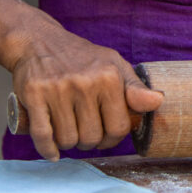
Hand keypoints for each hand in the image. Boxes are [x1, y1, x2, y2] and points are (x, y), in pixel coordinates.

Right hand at [9, 23, 162, 160]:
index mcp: (109, 76)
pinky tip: (53, 151)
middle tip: (83, 131)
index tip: (104, 134)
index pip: (119, 128)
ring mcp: (57, 88)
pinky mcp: (34, 94)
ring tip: (68, 131)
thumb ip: (135, 88)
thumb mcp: (113, 65)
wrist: (39, 41)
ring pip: (68, 140)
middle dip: (88, 142)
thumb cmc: (82, 58)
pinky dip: (48, 149)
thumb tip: (158, 101)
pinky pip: (43, 135)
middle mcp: (85, 82)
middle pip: (92, 138)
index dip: (112, 138)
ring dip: (67, 144)